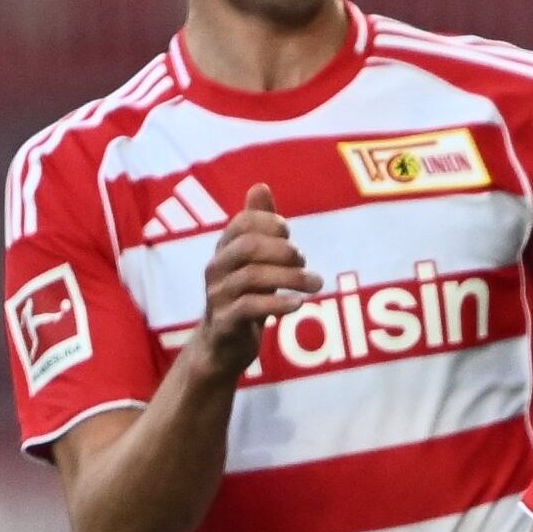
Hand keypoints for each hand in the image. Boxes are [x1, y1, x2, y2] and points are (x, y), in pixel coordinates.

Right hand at [192, 184, 317, 382]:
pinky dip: (278, 303)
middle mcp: (216, 268)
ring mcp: (218, 296)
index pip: (244, 222)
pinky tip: (298, 304)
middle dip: (285, 250)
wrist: (222, 345)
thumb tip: (260, 186)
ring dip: (291, 278)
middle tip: (306, 261)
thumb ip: (259, 226)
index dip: (270, 223)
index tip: (289, 234)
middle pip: (249, 246)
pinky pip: (249, 307)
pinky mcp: (225, 322)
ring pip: (252, 277)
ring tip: (316, 284)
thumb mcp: (254, 261)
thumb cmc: (244, 295)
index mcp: (224, 249)